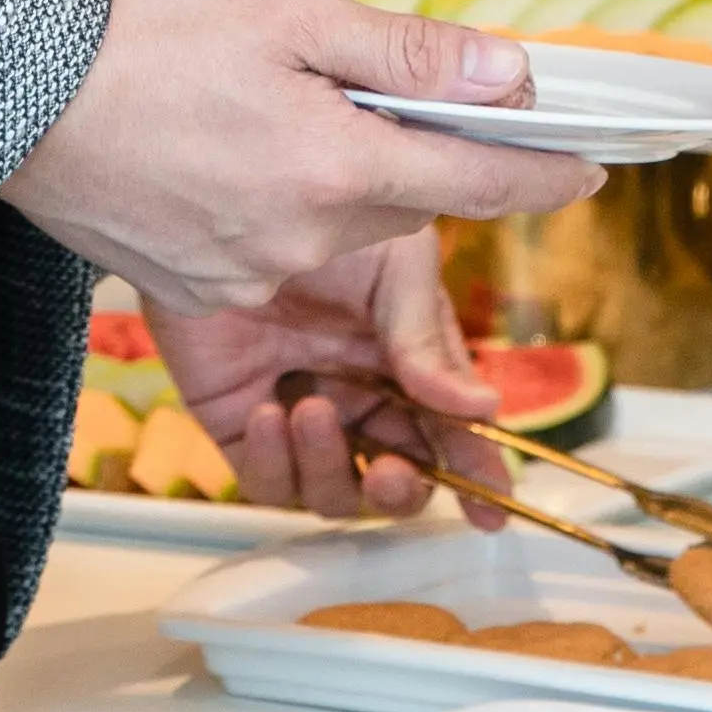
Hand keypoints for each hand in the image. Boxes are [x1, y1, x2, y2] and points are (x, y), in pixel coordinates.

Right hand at [0, 0, 595, 315]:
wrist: (12, 96)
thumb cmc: (141, 37)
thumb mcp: (289, 12)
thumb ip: (406, 54)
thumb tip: (508, 75)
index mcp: (336, 169)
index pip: (478, 181)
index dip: (543, 173)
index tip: (589, 168)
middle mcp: (299, 241)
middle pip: (405, 205)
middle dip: (410, 152)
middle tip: (374, 88)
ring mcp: (244, 275)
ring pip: (337, 229)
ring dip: (336, 178)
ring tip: (274, 109)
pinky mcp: (196, 294)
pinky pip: (271, 251)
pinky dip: (275, 206)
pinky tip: (230, 154)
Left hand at [149, 237, 515, 521]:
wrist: (217, 202)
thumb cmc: (317, 213)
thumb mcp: (394, 267)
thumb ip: (428, 340)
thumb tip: (480, 405)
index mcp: (408, 360)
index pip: (451, 429)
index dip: (476, 473)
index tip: (494, 509)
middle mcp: (360, 395)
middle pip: (398, 478)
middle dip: (402, 490)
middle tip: (393, 471)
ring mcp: (301, 413)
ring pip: (334, 491)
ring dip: (332, 468)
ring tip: (314, 410)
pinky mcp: (240, 424)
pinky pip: (265, 479)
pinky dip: (274, 460)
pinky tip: (273, 411)